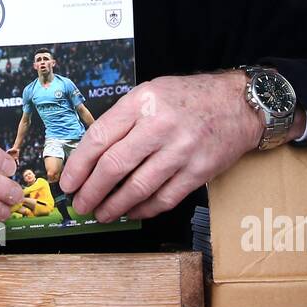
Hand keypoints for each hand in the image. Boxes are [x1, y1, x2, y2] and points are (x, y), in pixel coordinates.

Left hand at [58, 72, 269, 222]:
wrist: (237, 104)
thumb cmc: (188, 99)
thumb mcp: (149, 93)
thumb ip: (122, 120)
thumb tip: (89, 156)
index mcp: (142, 102)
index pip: (99, 138)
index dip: (78, 165)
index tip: (68, 182)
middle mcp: (160, 125)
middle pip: (114, 166)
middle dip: (91, 191)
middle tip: (80, 204)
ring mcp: (181, 150)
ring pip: (137, 187)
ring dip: (114, 206)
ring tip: (102, 213)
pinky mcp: (198, 171)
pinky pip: (164, 198)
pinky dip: (143, 210)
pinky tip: (131, 212)